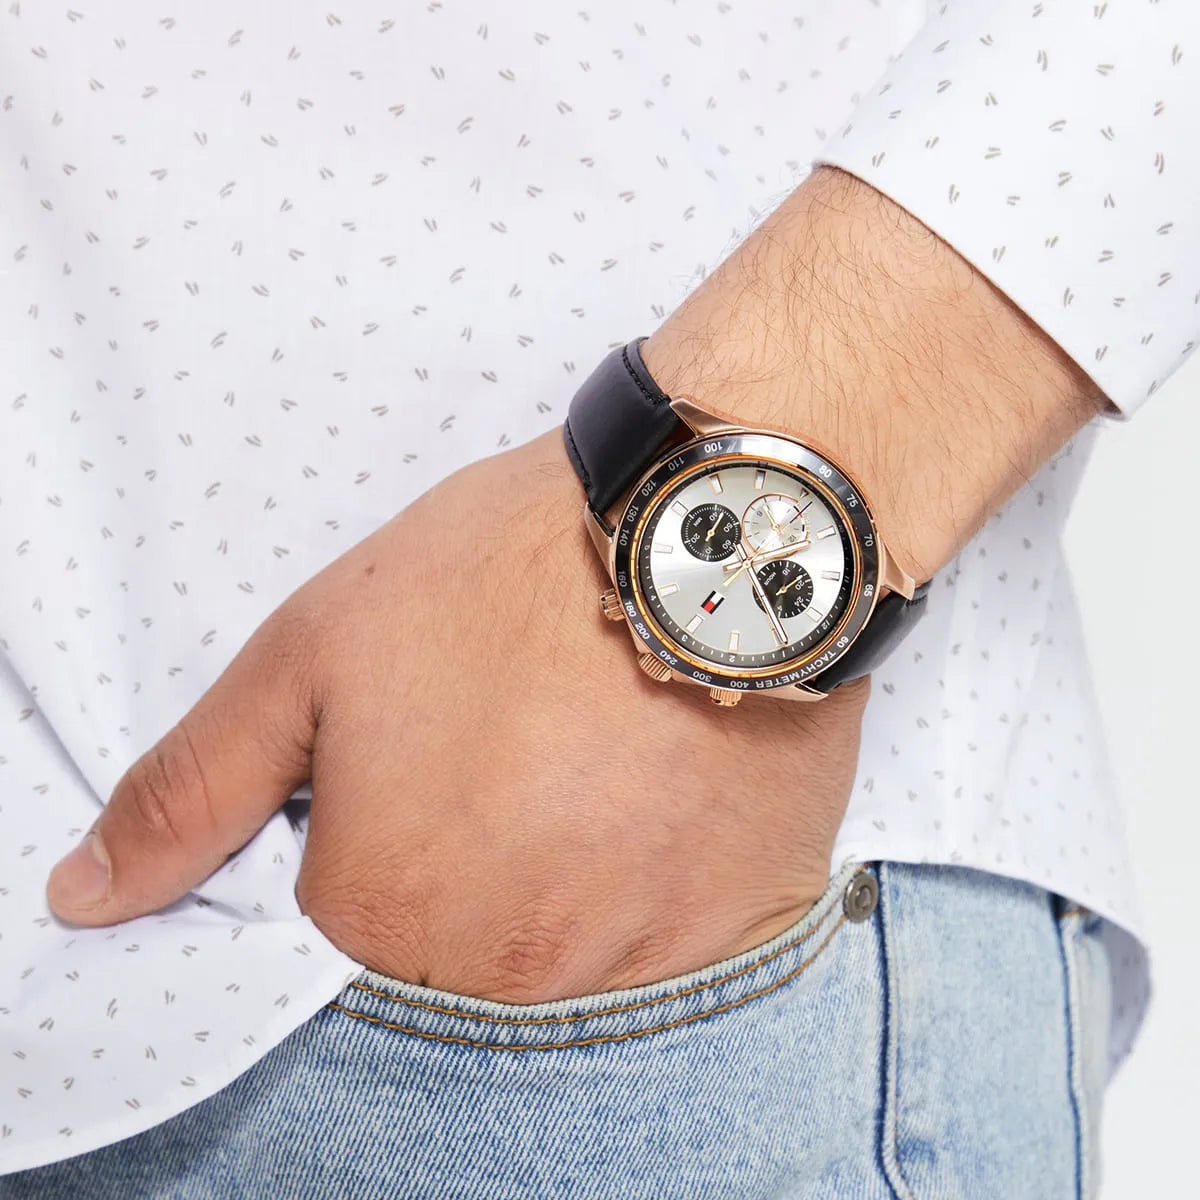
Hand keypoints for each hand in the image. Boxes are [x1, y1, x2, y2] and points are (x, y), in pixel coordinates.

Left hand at [45, 428, 868, 1003]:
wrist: (703, 529)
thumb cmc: (503, 573)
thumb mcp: (312, 654)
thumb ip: (191, 791)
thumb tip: (88, 898)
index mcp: (381, 907)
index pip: (338, 914)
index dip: (377, 817)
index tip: (433, 747)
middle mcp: (503, 968)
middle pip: (451, 942)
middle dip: (469, 851)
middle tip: (521, 737)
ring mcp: (628, 959)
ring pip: (560, 944)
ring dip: (569, 864)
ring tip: (597, 752)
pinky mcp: (731, 931)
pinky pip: (665, 940)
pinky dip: (655, 873)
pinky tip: (663, 787)